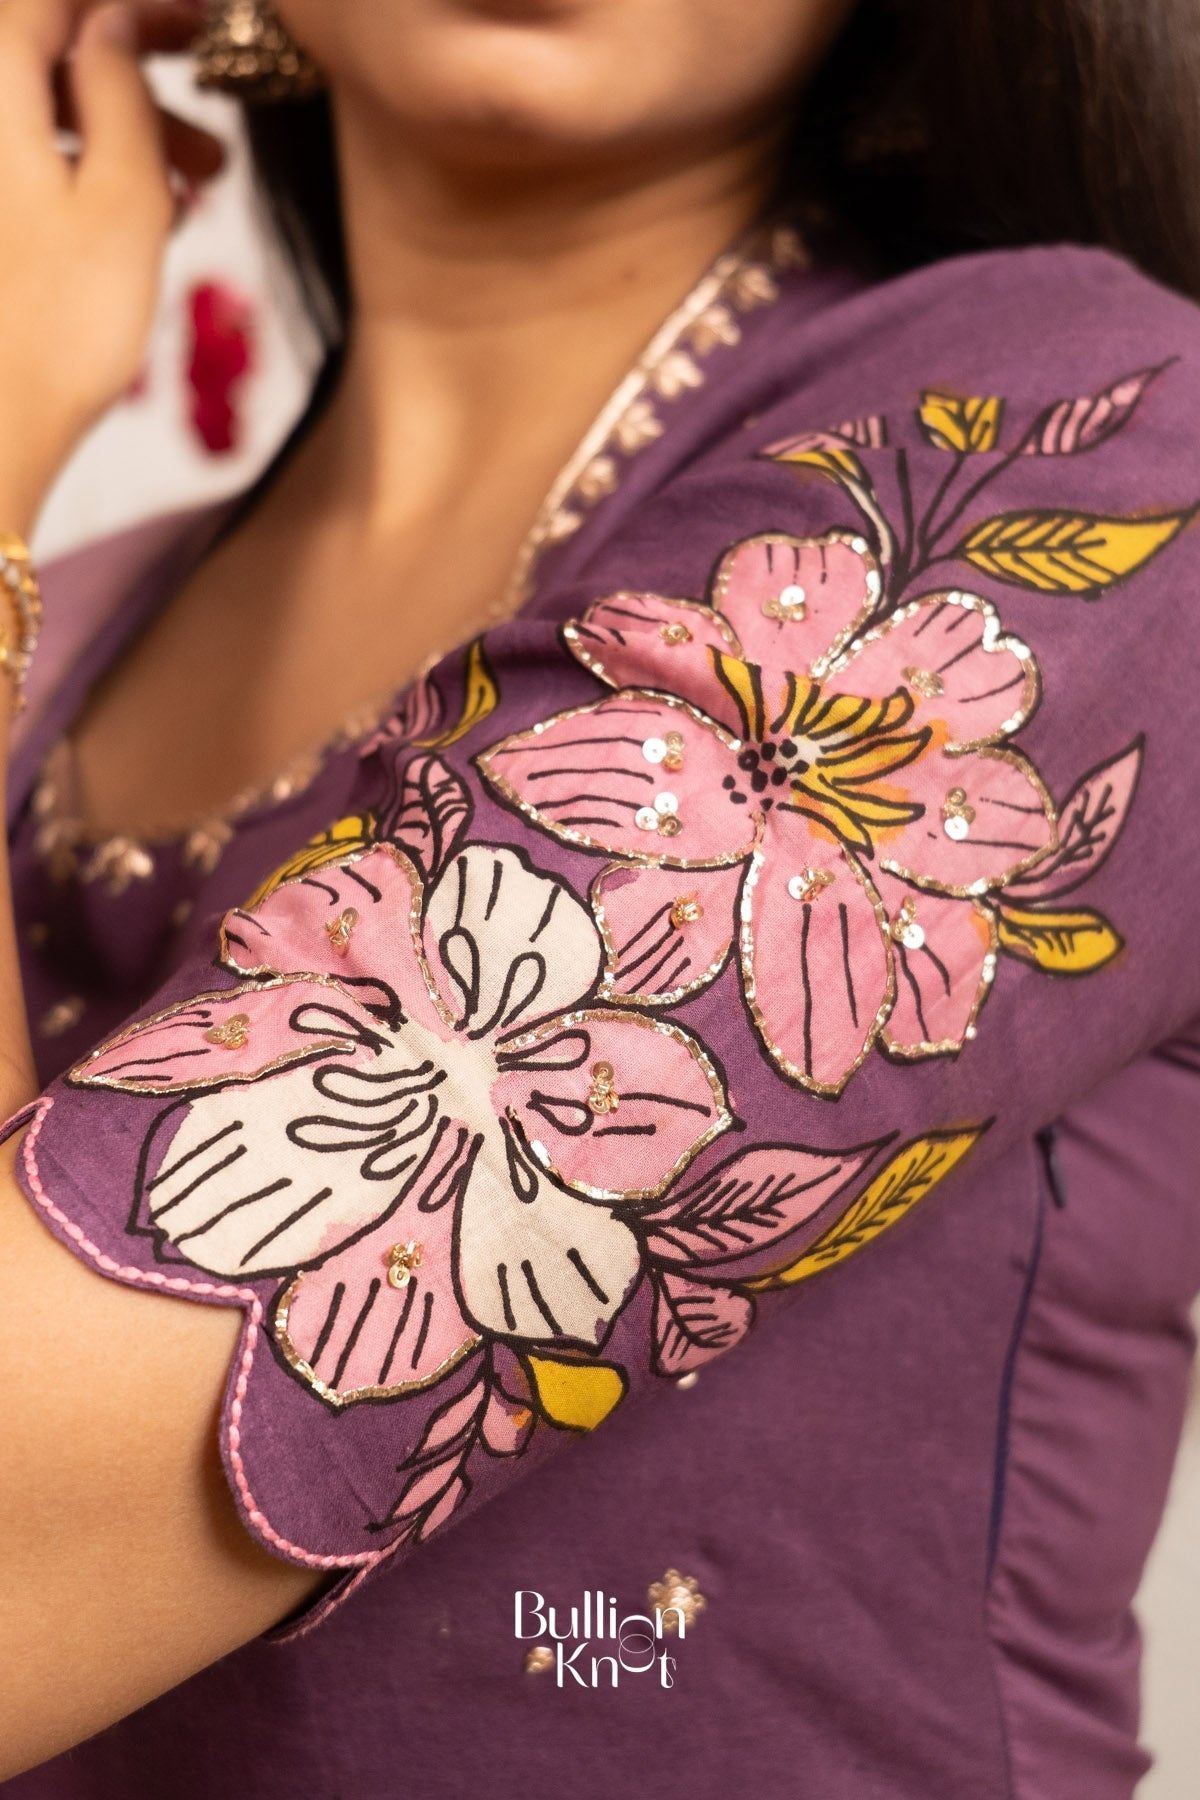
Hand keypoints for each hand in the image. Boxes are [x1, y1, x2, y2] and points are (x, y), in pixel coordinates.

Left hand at [0, 0, 223, 533]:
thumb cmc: (55, 326)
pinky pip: (26, 167)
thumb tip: (114, 29)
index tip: (198, 27)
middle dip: (131, 79)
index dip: (130, 9)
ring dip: (120, 137)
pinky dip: (83, 174)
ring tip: (201, 193)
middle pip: (41, 53)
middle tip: (213, 124)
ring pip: (39, 115)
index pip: (54, 2)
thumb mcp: (122, 199)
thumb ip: (121, 94)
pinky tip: (145, 223)